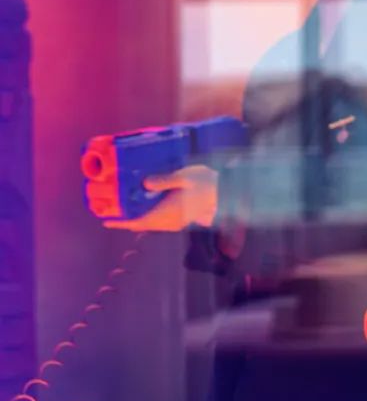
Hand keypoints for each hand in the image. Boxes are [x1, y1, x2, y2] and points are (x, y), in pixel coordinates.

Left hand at [103, 165, 218, 232]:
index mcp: (170, 213)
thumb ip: (165, 180)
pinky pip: (157, 221)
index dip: (122, 222)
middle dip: (124, 220)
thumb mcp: (185, 176)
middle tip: (107, 213)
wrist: (225, 191)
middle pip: (141, 224)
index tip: (106, 220)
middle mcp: (171, 222)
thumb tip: (146, 183)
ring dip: (134, 218)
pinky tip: (138, 208)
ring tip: (119, 211)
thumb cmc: (206, 182)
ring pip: (149, 224)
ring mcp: (175, 222)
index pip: (140, 221)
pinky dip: (145, 216)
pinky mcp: (178, 219)